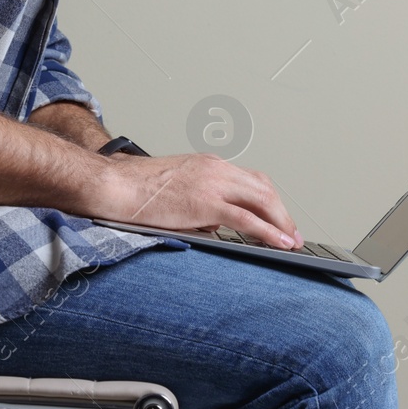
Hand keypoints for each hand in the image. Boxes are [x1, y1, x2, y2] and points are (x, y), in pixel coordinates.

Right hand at [94, 152, 303, 249]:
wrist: (114, 185)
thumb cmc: (134, 189)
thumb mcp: (176, 190)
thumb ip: (199, 204)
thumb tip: (213, 226)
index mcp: (208, 164)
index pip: (251, 180)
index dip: (270, 202)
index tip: (279, 219)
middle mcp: (215, 169)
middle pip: (264, 188)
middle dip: (283, 214)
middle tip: (293, 234)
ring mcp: (212, 184)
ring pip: (262, 200)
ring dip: (281, 223)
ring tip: (291, 242)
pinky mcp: (206, 203)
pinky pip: (247, 219)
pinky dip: (268, 232)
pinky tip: (279, 244)